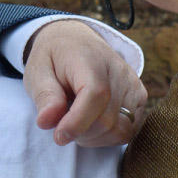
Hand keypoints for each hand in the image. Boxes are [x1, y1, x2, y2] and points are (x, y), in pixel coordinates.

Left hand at [24, 19, 147, 146]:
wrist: (75, 41)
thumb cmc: (54, 58)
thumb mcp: (37, 71)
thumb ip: (44, 96)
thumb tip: (46, 122)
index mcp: (91, 59)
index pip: (96, 95)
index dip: (77, 122)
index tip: (58, 136)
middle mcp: (120, 71)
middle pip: (107, 120)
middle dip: (80, 133)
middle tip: (61, 123)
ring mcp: (134, 85)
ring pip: (120, 130)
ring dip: (94, 137)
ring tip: (76, 121)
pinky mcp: (140, 97)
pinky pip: (128, 131)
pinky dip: (107, 136)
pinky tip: (91, 123)